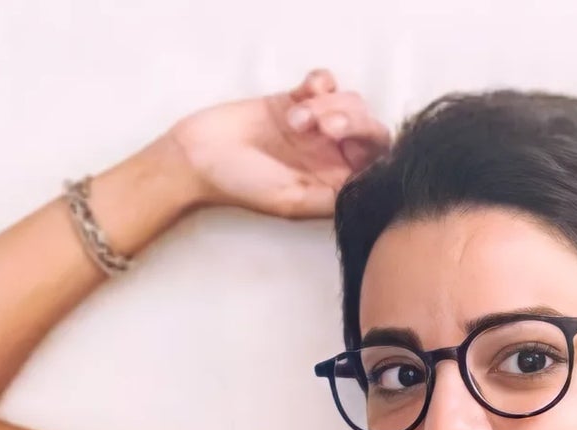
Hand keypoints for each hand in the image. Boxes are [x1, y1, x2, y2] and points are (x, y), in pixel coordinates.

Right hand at [168, 68, 391, 219]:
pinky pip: (327, 81)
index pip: (377, 163)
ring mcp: (316, 127)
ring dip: (328, 104)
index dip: (371, 150)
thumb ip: (333, 197)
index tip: (346, 148)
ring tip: (295, 120)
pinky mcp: (297, 99)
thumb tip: (371, 187)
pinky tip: (303, 92)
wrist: (200, 154)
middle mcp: (331, 156)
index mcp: (335, 183)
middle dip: (352, 120)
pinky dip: (321, 82)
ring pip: (350, 101)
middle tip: (323, 126)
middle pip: (370, 128)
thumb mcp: (292, 201)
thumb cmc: (242, 185)